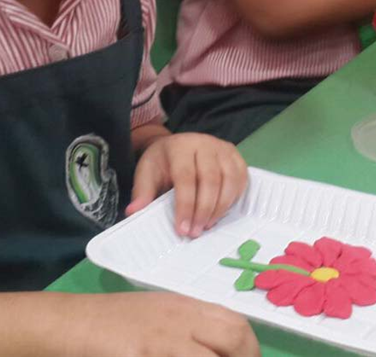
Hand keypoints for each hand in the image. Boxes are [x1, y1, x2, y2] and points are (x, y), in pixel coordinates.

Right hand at [80, 292, 259, 356]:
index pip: (236, 323)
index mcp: (184, 307)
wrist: (69, 324)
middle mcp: (180, 318)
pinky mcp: (145, 354)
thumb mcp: (155, 317)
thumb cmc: (109, 324)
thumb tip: (217, 350)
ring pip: (211, 355)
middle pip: (234, 336)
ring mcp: (163, 338)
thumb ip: (185, 329)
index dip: (250, 350)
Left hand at [126, 133, 248, 237]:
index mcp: (180, 146)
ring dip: (220, 208)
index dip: (185, 205)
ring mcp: (223, 149)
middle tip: (195, 232)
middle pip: (210, 179)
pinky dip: (233, 199)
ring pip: (229, 181)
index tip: (182, 229)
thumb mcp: (147, 172)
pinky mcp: (236, 156)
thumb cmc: (162, 162)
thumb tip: (134, 212)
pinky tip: (220, 213)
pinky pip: (241, 180)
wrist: (177, 146)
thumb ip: (142, 191)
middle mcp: (205, 144)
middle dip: (203, 210)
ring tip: (207, 226)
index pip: (186, 177)